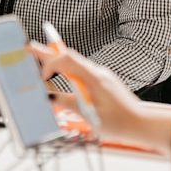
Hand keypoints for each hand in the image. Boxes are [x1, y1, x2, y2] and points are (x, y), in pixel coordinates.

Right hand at [28, 42, 170, 154]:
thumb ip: (68, 104)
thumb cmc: (121, 122)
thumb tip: (49, 97)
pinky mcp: (102, 82)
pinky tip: (60, 74)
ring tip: (39, 58)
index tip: (41, 77)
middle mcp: (98, 73)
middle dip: (47, 52)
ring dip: (56, 61)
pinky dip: (67, 71)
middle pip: (69, 58)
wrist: (142, 124)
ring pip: (75, 64)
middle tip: (28, 46)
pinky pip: (81, 72)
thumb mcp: (90, 116)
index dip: (50, 63)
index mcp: (95, 78)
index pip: (68, 60)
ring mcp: (101, 76)